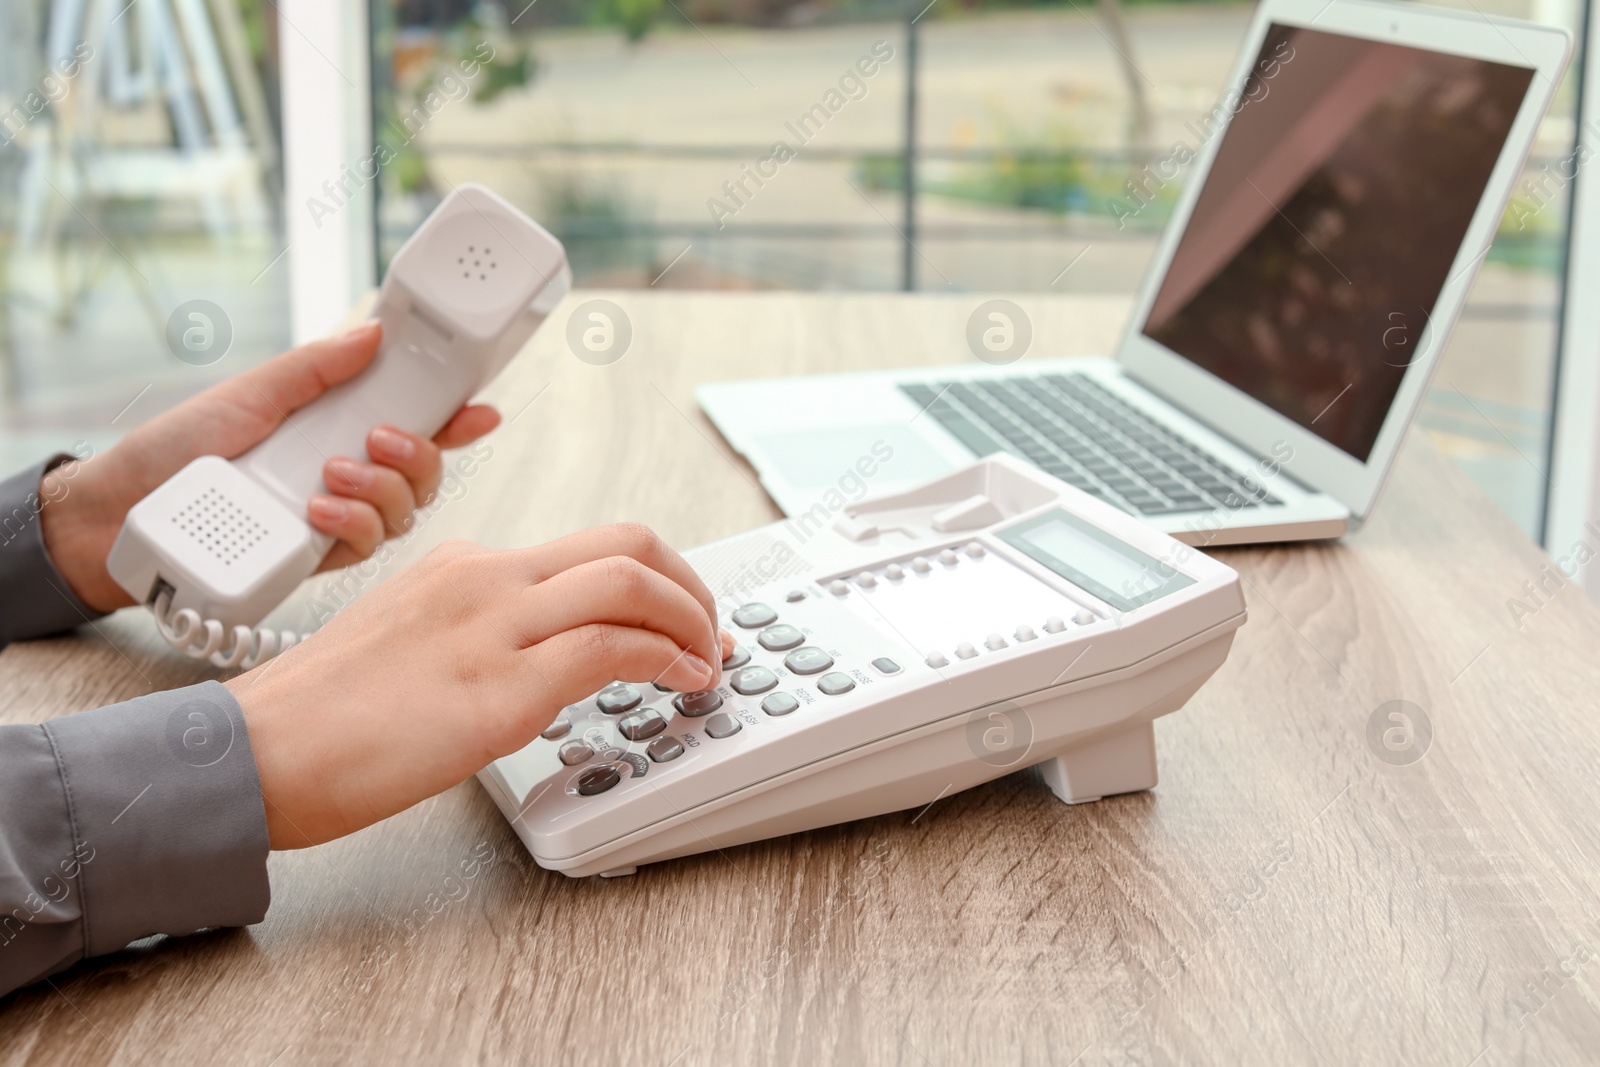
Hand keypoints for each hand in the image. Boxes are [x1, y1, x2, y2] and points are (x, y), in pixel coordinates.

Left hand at [39, 322, 500, 612]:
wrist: (123, 512)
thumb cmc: (176, 450)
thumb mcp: (250, 393)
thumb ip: (316, 367)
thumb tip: (373, 333)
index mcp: (336, 427)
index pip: (414, 422)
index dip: (456, 418)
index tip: (480, 408)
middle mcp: (346, 475)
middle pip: (424, 473)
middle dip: (420, 455)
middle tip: (379, 438)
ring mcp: (334, 519)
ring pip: (404, 513)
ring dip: (382, 489)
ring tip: (331, 474)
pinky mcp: (315, 559)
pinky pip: (366, 548)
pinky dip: (353, 525)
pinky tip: (319, 510)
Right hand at [225, 526, 735, 848]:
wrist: (256, 754)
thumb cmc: (321, 717)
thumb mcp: (409, 642)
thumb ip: (478, 635)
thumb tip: (546, 658)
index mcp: (463, 566)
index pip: (587, 547)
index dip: (655, 577)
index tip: (680, 614)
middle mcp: (483, 579)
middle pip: (626, 541)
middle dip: (690, 583)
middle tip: (708, 630)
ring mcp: (492, 628)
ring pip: (629, 580)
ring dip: (690, 618)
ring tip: (705, 661)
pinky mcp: (497, 689)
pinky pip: (610, 647)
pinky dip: (665, 658)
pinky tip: (678, 682)